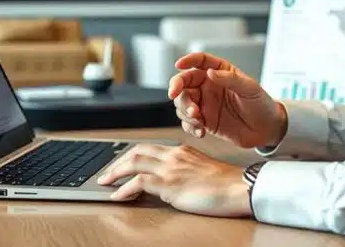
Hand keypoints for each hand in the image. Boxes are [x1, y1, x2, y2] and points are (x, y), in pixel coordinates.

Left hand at [96, 143, 250, 217]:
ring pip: (134, 162)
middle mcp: (173, 155)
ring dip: (115, 172)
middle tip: (107, 173)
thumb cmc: (226, 184)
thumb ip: (184, 170)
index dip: (131, 156)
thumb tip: (170, 182)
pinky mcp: (170, 183)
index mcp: (181, 150)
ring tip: (105, 182)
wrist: (239, 187)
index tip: (121, 164)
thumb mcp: (201, 170)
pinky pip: (139, 182)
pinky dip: (125, 188)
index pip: (149, 148)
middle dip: (118, 162)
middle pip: (137, 151)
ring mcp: (170, 168)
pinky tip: (118, 196)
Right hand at [168, 52, 286, 148]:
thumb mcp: (249, 88)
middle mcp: (208, 86)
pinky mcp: (204, 121)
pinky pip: (188, 122)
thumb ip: (229, 79)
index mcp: (219, 72)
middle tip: (182, 100)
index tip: (179, 65)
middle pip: (184, 82)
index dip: (188, 60)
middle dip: (178, 90)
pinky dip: (190, 127)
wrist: (267, 129)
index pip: (199, 61)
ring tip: (198, 120)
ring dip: (185, 111)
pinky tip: (201, 131)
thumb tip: (210, 72)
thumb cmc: (261, 104)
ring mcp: (205, 104)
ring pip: (182, 103)